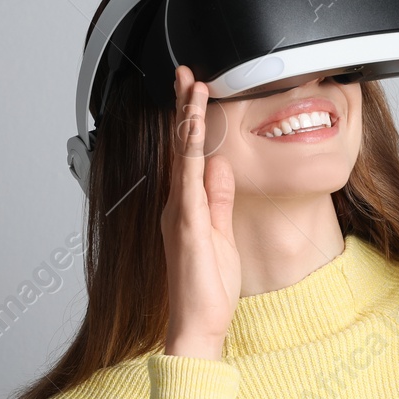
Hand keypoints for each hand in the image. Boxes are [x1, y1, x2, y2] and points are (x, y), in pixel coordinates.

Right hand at [162, 66, 240, 358]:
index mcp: (187, 207)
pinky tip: (192, 130)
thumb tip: (221, 168)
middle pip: (179, 147)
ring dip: (187, 119)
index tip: (197, 92)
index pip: (189, 155)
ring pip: (182, 156)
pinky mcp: (186, 225)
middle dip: (183, 108)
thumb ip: (219, 200)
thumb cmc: (207, 288)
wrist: (195, 325)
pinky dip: (189, 152)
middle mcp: (178, 205)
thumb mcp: (221, 234)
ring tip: (192, 87)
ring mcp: (179, 213)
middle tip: (187, 73)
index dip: (192, 122)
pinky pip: (188, 181)